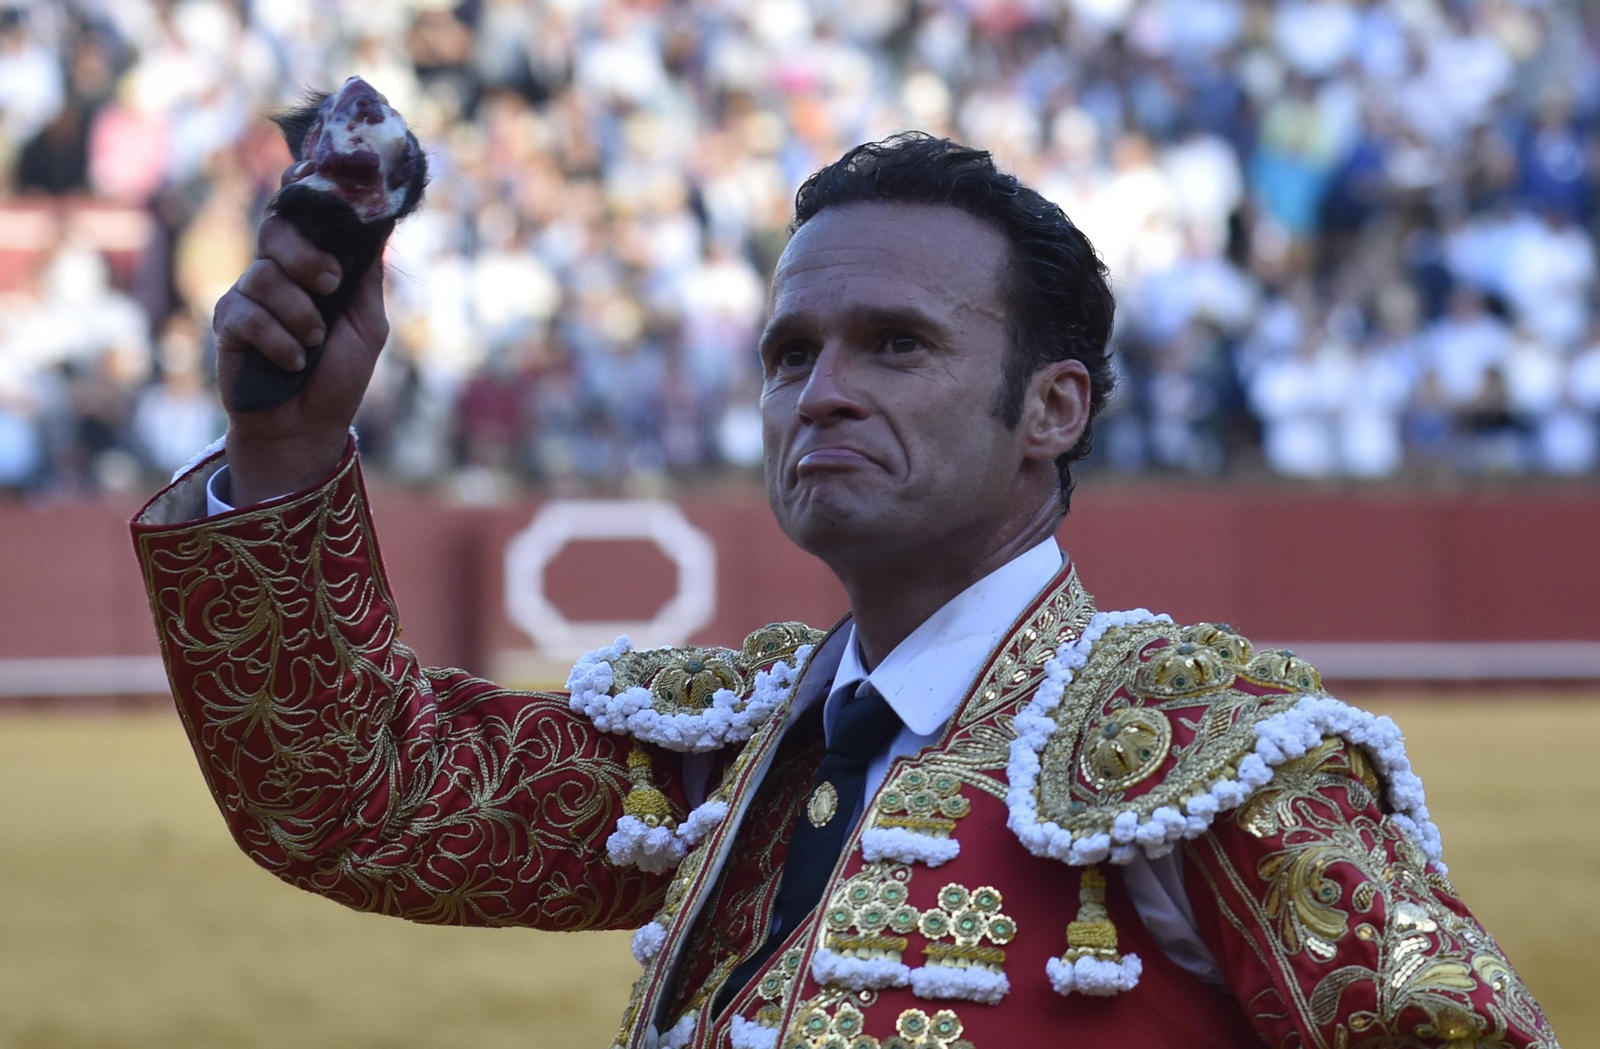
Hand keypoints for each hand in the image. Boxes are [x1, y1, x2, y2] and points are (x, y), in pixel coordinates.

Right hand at [212, 161, 390, 505]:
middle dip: (305, 253)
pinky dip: (278, 340)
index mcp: (312, 266)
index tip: (313, 176)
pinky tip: (293, 361)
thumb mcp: (367, 323)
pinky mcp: (228, 324)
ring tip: (314, 343)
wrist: (308, 429)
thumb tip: (378, 220)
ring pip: (265, 276)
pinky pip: (247, 314)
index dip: (303, 190)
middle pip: (276, 227)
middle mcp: (278, 273)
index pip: (301, 214)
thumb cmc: (339, 377)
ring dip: (298, 313)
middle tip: (329, 284)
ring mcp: (249, 296)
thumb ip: (366, 275)